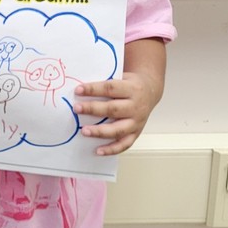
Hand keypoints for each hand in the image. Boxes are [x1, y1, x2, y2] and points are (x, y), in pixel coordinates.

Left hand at [73, 39, 165, 155]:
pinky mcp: (136, 133)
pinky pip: (124, 144)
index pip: (110, 88)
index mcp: (132, 88)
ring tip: (84, 131)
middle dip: (93, 109)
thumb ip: (106, 83)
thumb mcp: (122, 76)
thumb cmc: (129, 83)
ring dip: (100, 131)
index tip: (78, 90)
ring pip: (118, 129)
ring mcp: (137, 121)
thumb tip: (80, 88)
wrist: (150, 90)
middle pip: (113, 109)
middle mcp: (136, 106)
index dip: (94, 89)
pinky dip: (111, 149)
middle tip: (76, 108)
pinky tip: (98, 151)